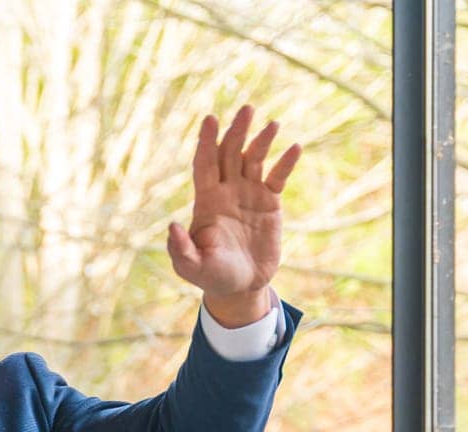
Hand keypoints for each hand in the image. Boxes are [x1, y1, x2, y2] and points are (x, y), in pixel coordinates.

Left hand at [167, 105, 300, 324]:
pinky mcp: (270, 203)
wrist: (241, 286)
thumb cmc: (212, 277)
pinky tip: (295, 148)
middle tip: (247, 109)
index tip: (210, 119)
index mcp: (206, 201)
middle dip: (237, 131)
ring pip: (254, 159)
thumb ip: (181, 249)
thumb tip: (172, 226)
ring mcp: (249, 194)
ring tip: (272, 124)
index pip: (204, 164)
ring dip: (262, 140)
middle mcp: (227, 191)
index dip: (207, 141)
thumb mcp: (192, 267)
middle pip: (230, 153)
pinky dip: (286, 163)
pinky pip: (278, 177)